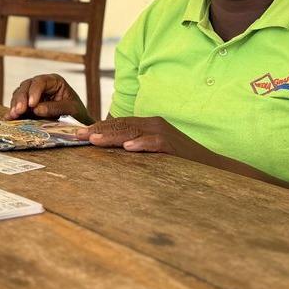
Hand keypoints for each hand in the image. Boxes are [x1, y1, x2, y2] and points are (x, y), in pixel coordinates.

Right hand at [5, 74, 89, 122]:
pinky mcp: (28, 104)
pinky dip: (13, 110)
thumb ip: (55, 108)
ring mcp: (33, 94)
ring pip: (19, 93)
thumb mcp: (71, 109)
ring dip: (15, 104)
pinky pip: (18, 104)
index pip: (41, 82)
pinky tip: (9, 117)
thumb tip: (36, 109)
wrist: (77, 121)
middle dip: (21, 98)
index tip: (31, 104)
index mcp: (54, 81)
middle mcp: (42, 85)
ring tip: (13, 116)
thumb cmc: (77, 111)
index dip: (34, 91)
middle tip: (18, 111)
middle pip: (26, 86)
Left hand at [77, 116, 199, 157]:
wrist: (211, 165)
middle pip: (122, 124)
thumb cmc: (178, 161)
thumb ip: (134, 149)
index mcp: (147, 125)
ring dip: (112, 135)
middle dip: (98, 130)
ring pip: (133, 131)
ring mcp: (164, 133)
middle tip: (78, 136)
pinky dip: (141, 144)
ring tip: (94, 140)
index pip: (118, 123)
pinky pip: (155, 142)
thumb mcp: (152, 153)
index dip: (98, 127)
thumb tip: (110, 154)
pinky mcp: (174, 145)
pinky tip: (128, 148)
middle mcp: (154, 124)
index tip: (78, 134)